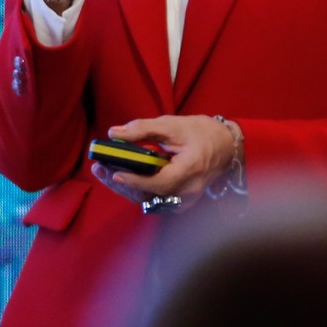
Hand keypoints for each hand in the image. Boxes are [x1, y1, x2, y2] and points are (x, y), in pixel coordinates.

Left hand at [89, 115, 238, 209]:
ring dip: (126, 188)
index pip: (160, 182)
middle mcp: (189, 191)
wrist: (226, 147)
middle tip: (100, 168)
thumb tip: (114, 133)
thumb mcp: (173, 125)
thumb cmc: (202, 133)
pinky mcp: (180, 202)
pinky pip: (155, 200)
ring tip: (105, 171)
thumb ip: (143, 129)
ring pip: (149, 200)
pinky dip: (137, 190)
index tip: (114, 172)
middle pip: (150, 195)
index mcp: (191, 169)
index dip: (136, 180)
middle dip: (121, 184)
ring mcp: (185, 200)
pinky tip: (122, 178)